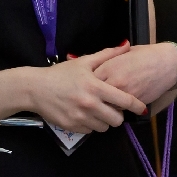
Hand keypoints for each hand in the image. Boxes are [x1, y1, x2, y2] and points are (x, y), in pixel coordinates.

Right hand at [24, 47, 144, 132]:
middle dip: (118, 115)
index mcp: (95, 87)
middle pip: (117, 120)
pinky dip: (91, 125)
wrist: (35, 88)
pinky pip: (90, 131)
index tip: (142, 108)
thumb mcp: (83, 62)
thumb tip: (126, 45)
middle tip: (112, 108)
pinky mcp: (72, 127)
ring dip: (104, 121)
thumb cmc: (60, 73)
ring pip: (104, 127)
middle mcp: (90, 104)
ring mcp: (80, 117)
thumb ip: (107, 55)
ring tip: (98, 111)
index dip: (136, 106)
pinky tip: (85, 115)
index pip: (124, 100)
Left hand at [92, 42, 176, 110]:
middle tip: (91, 98)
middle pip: (95, 96)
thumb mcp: (121, 53)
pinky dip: (117, 109)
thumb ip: (104, 60)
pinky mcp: (134, 103)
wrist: (166, 64)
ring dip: (104, 105)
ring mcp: (124, 94)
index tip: (85, 85)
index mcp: (107, 67)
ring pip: (106, 105)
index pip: (87, 81)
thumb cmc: (144, 55)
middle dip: (92, 97)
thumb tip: (84, 62)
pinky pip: (120, 109)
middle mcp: (114, 82)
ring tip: (103, 103)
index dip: (85, 84)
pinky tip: (117, 105)